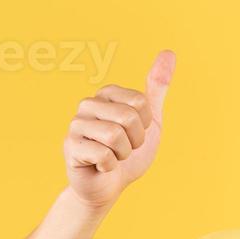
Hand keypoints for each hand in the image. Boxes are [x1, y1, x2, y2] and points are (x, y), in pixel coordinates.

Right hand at [63, 50, 174, 209]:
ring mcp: (76, 124)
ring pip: (115, 136)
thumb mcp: (151, 120)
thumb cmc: (129, 152)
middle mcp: (88, 104)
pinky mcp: (70, 147)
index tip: (135, 134)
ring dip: (123, 154)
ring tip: (113, 156)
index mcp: (107, 94)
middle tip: (125, 148)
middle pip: (128, 117)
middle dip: (135, 141)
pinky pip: (103, 155)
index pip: (141, 103)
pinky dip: (111, 166)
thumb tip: (169, 52)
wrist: (109, 186)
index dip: (145, 125)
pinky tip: (101, 167)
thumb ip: (157, 87)